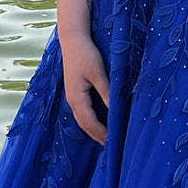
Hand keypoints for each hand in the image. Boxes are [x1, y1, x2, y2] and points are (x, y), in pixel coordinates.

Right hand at [59, 30, 109, 144]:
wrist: (73, 39)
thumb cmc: (86, 54)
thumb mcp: (98, 73)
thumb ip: (107, 92)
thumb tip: (115, 110)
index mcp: (77, 98)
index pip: (90, 123)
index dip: (102, 134)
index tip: (113, 144)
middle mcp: (72, 100)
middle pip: (84, 125)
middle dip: (97, 136)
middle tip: (111, 148)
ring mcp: (72, 96)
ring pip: (83, 119)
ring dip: (94, 130)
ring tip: (106, 139)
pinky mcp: (75, 90)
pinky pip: (83, 111)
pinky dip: (91, 120)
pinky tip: (100, 122)